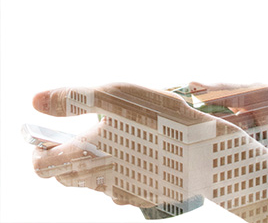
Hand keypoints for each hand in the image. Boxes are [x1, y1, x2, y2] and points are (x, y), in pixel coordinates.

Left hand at [32, 83, 222, 211]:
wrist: (207, 148)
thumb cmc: (159, 117)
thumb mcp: (115, 95)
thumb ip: (73, 98)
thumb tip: (35, 101)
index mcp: (86, 158)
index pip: (41, 166)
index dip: (38, 151)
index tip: (46, 137)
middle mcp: (99, 183)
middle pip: (65, 177)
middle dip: (65, 157)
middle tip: (80, 135)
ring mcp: (124, 194)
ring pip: (94, 183)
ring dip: (95, 164)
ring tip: (117, 138)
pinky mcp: (146, 197)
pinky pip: (122, 186)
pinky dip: (122, 171)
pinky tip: (141, 151)